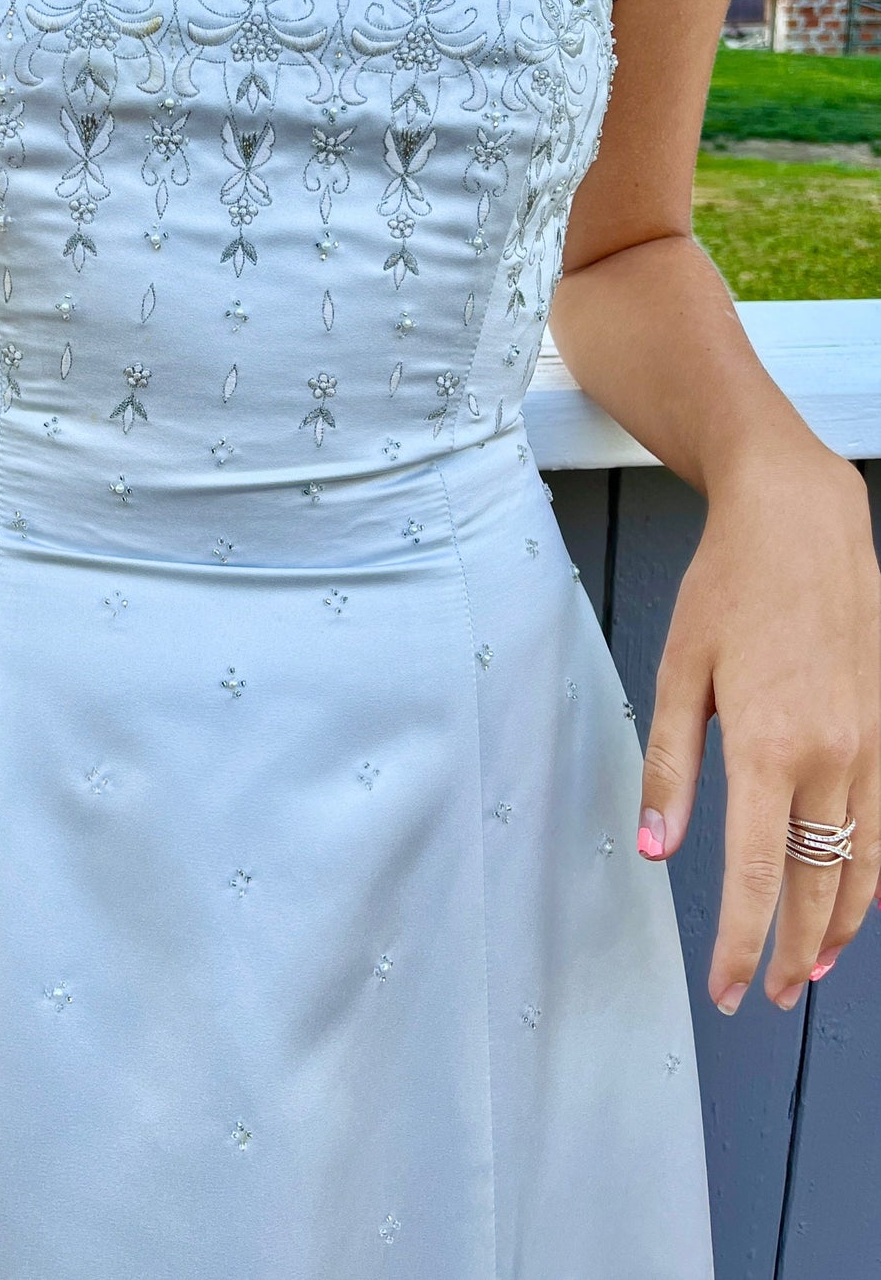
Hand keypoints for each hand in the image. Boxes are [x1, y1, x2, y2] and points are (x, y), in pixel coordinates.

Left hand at [637, 446, 880, 1014]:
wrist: (802, 522)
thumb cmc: (730, 586)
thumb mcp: (678, 672)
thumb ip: (670, 767)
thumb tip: (657, 847)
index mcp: (769, 746)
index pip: (754, 876)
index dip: (741, 943)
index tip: (728, 989)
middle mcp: (833, 756)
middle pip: (817, 885)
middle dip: (792, 951)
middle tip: (768, 995)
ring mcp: (872, 744)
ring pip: (864, 864)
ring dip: (839, 925)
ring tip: (812, 967)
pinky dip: (872, 871)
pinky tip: (856, 894)